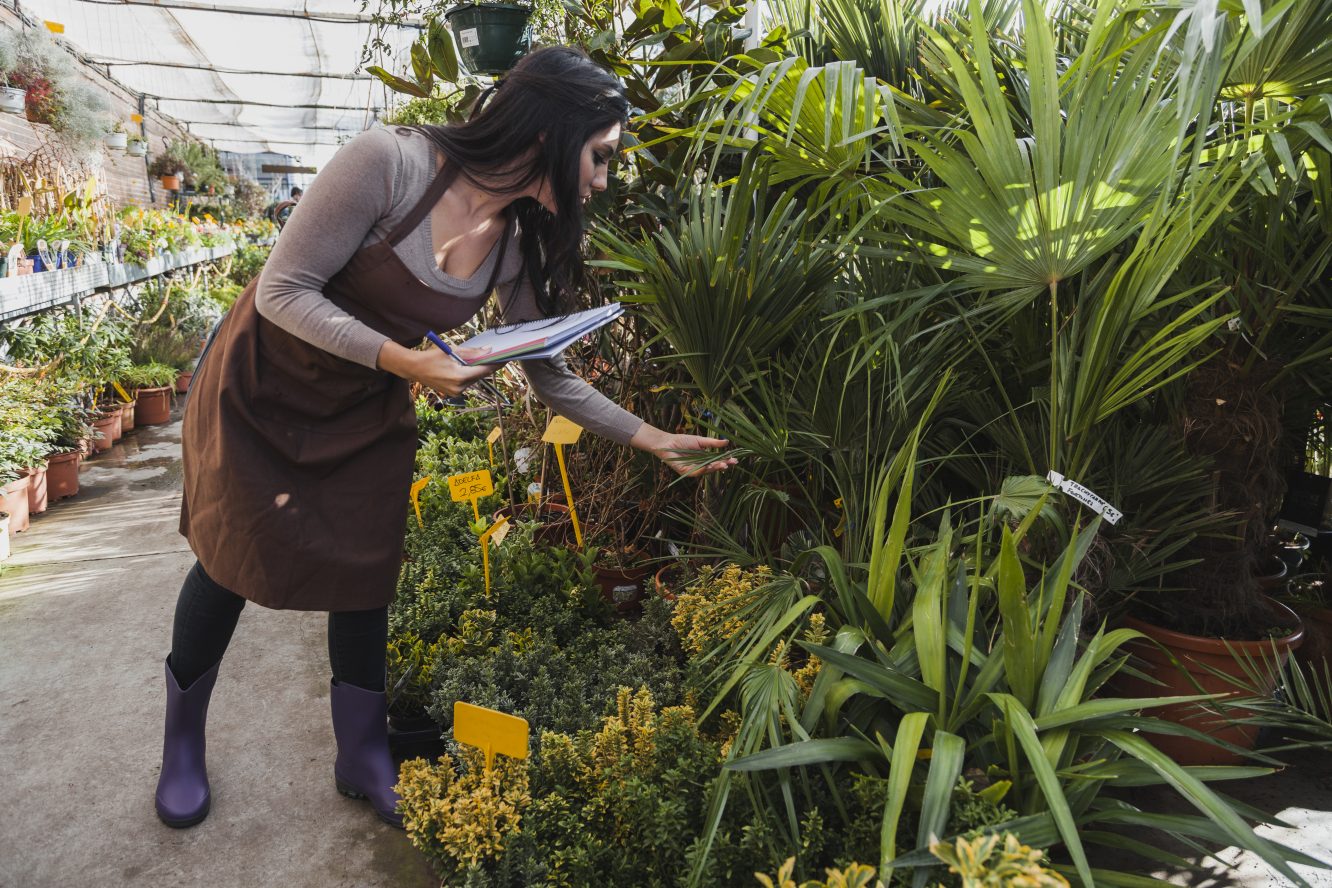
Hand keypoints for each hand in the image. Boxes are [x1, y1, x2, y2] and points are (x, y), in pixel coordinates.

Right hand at [378, 341, 498, 396]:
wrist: (414, 369)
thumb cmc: (432, 357)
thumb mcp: (452, 351)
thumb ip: (472, 352)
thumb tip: (488, 350)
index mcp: (459, 377)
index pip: (483, 370)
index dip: (495, 364)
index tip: (505, 358)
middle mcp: (459, 387)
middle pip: (480, 376)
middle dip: (488, 366)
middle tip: (498, 357)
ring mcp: (456, 392)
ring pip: (474, 379)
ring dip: (479, 371)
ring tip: (485, 360)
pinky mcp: (453, 393)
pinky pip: (467, 383)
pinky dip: (470, 375)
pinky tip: (472, 367)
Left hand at [631, 425, 737, 476]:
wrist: (667, 442)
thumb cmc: (682, 440)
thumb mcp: (700, 441)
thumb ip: (712, 443)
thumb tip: (727, 442)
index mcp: (704, 458)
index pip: (718, 460)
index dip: (726, 460)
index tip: (735, 459)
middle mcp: (700, 465)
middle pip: (714, 467)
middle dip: (723, 465)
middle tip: (732, 463)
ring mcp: (694, 469)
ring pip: (707, 471)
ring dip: (715, 468)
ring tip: (723, 464)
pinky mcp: (686, 472)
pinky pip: (696, 472)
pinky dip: (703, 470)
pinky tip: (709, 466)